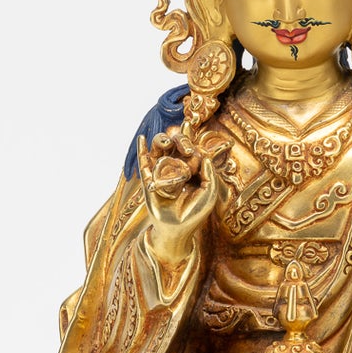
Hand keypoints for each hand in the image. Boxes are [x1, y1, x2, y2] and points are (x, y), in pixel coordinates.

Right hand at [137, 127, 228, 248]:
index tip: (189, 123)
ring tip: (166, 141)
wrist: (177, 229)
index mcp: (191, 169)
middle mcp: (176, 168)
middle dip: (180, 140)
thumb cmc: (194, 212)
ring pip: (160, 150)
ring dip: (162, 141)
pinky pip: (144, 163)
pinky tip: (142, 138)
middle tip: (187, 146)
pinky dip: (142, 150)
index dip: (190, 137)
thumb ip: (209, 174)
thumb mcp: (209, 193)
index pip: (190, 149)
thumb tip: (204, 156)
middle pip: (175, 146)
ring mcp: (161, 173)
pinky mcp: (149, 180)